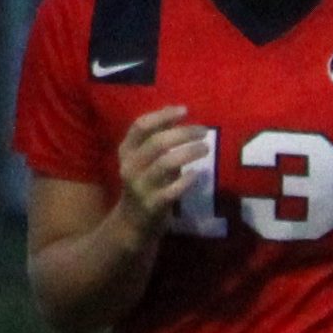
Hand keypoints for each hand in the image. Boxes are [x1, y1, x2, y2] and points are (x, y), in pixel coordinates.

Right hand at [114, 106, 209, 231]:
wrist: (132, 222)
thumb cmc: (146, 184)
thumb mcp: (145, 159)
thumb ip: (158, 137)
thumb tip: (175, 109)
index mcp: (126, 151)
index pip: (140, 126)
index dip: (162, 116)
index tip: (185, 110)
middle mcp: (129, 166)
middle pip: (156, 142)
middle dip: (183, 133)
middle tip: (204, 131)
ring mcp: (140, 186)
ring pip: (165, 163)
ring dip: (188, 153)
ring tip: (206, 148)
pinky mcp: (152, 205)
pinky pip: (171, 190)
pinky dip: (186, 180)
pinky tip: (197, 174)